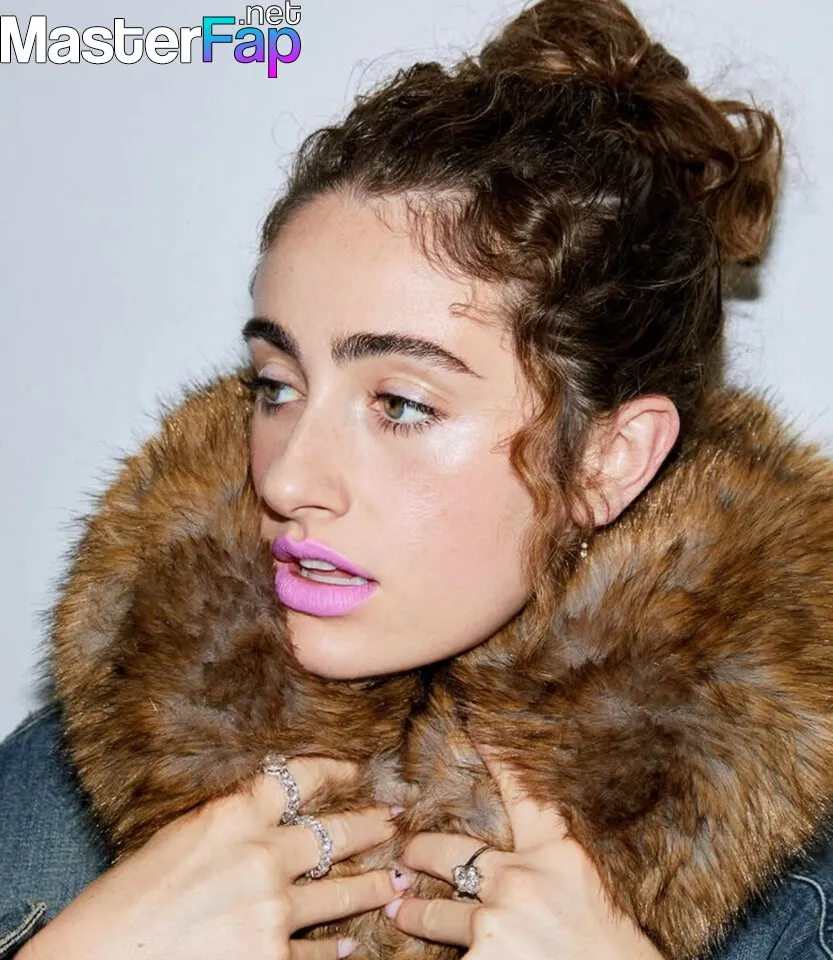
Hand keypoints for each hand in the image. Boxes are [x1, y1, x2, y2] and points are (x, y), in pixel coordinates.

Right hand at [21, 756, 404, 959]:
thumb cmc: (119, 907)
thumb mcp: (175, 841)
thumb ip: (228, 826)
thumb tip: (267, 822)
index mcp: (232, 816)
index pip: (299, 778)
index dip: (334, 770)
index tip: (354, 770)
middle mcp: (260, 856)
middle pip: (333, 833)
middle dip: (370, 826)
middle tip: (391, 820)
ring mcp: (270, 911)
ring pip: (340, 893)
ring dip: (372, 886)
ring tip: (394, 880)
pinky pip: (317, 952)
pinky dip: (336, 949)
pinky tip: (349, 945)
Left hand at [387, 748, 664, 958]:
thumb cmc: (610, 947)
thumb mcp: (584, 888)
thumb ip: (548, 866)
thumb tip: (507, 862)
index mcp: (556, 855)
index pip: (522, 795)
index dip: (496, 758)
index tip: (473, 723)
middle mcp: (522, 881)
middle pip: (454, 852)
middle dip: (423, 851)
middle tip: (406, 852)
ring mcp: (496, 922)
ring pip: (438, 912)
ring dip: (416, 913)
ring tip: (400, 909)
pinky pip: (450, 957)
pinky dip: (453, 959)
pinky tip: (443, 958)